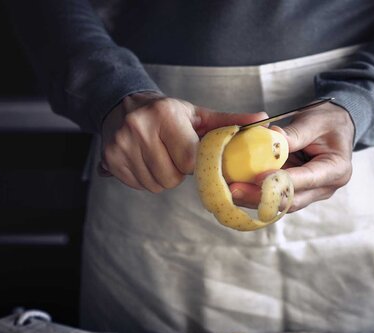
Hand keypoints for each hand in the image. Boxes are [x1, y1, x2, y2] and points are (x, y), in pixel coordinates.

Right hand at [100, 92, 267, 192]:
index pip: (189, 160)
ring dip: (162, 177)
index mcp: (166, 115)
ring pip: (155, 185)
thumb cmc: (168, 114)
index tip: (190, 153)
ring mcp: (122, 144)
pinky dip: (145, 179)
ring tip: (159, 156)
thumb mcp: (198, 115)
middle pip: (172, 177)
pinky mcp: (110, 159)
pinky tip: (144, 161)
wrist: (123, 105)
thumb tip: (263, 121)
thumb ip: (231, 122)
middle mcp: (140, 127)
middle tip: (172, 155)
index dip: (193, 163)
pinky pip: (138, 185)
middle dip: (177, 172)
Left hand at [229, 102, 354, 211]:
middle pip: (291, 200)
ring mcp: (310, 193)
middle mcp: (324, 188)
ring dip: (254, 199)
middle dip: (261, 197)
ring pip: (280, 204)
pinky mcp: (296, 192)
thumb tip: (269, 137)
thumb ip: (293, 133)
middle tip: (235, 190)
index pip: (306, 179)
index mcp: (336, 169)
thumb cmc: (328, 121)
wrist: (335, 127)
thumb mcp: (313, 121)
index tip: (257, 177)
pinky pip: (275, 198)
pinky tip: (236, 189)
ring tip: (230, 191)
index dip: (281, 181)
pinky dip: (256, 194)